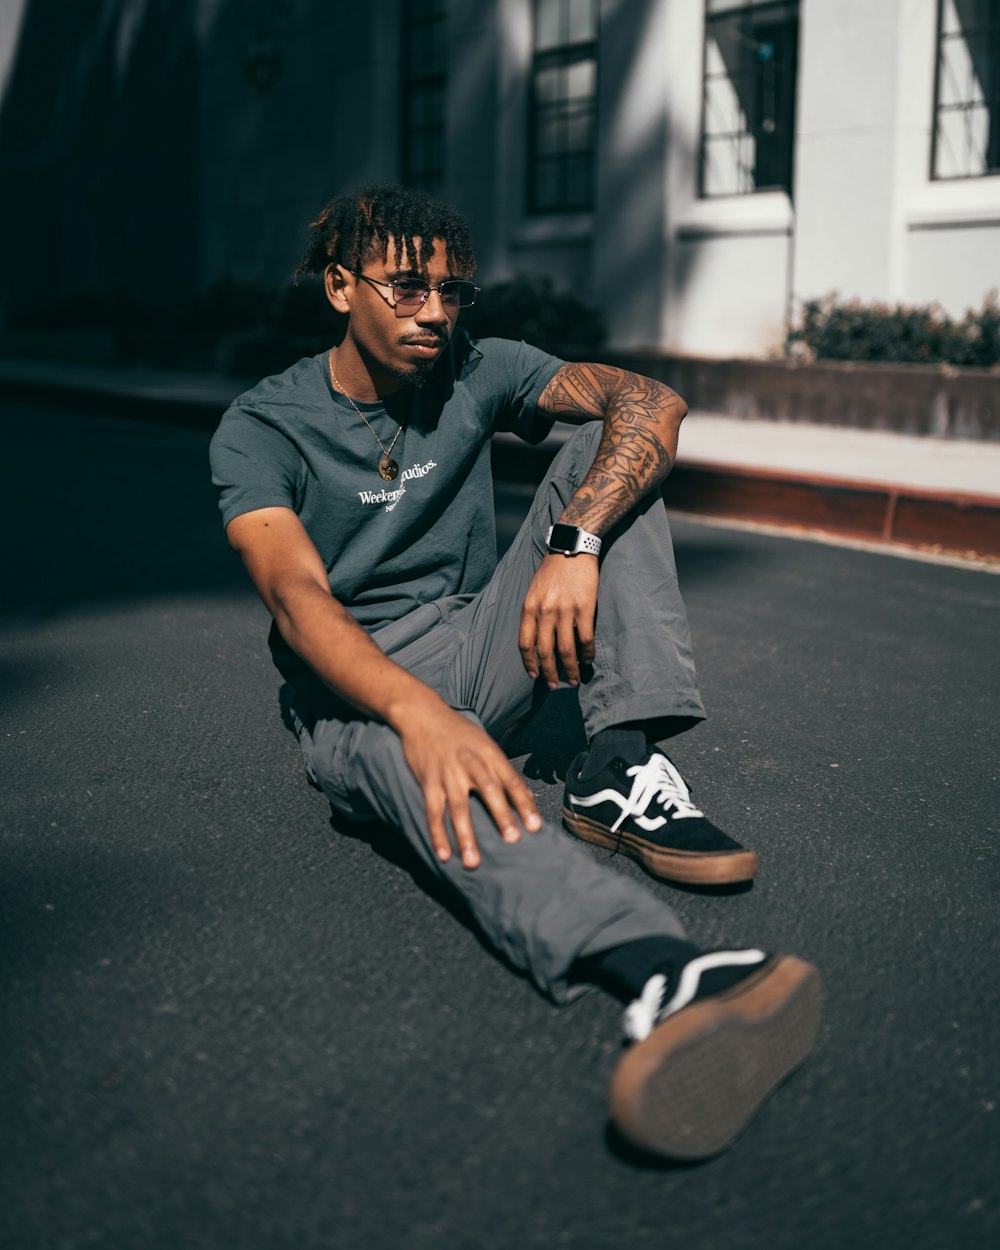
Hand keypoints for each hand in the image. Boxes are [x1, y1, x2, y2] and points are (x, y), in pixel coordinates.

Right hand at [398, 701, 541, 868]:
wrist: (422, 714)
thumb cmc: (459, 732)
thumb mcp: (485, 743)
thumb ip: (502, 770)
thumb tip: (526, 798)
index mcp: (488, 753)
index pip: (511, 780)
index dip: (524, 803)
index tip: (535, 827)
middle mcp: (470, 762)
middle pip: (489, 791)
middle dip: (502, 816)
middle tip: (513, 839)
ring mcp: (448, 773)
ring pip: (458, 808)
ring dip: (466, 836)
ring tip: (473, 862)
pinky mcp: (428, 781)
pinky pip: (433, 812)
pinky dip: (438, 834)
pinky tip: (444, 855)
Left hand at [518, 553, 598, 689]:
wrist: (572, 548)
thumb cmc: (552, 570)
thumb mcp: (533, 590)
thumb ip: (532, 614)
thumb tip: (535, 640)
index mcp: (529, 608)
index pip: (525, 644)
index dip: (529, 663)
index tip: (534, 675)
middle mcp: (545, 612)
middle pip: (546, 652)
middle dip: (549, 673)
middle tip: (554, 686)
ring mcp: (565, 611)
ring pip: (566, 650)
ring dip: (570, 669)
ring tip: (574, 679)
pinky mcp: (584, 608)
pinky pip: (585, 638)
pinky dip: (587, 653)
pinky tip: (588, 659)